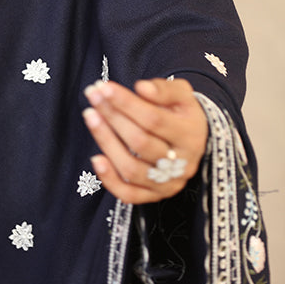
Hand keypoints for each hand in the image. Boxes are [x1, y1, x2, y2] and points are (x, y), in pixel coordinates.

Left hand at [82, 77, 208, 204]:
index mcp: (190, 135)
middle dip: (112, 116)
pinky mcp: (155, 196)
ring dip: (106, 142)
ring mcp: (168, 183)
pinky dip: (110, 180)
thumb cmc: (182, 112)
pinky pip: (129, 195)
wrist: (193, 140)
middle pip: (140, 143)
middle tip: (92, 95)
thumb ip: (165, 89)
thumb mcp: (182, 94)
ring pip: (132, 169)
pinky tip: (96, 158)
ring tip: (91, 116)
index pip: (153, 119)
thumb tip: (142, 88)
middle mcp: (182, 164)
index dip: (126, 103)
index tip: (104, 87)